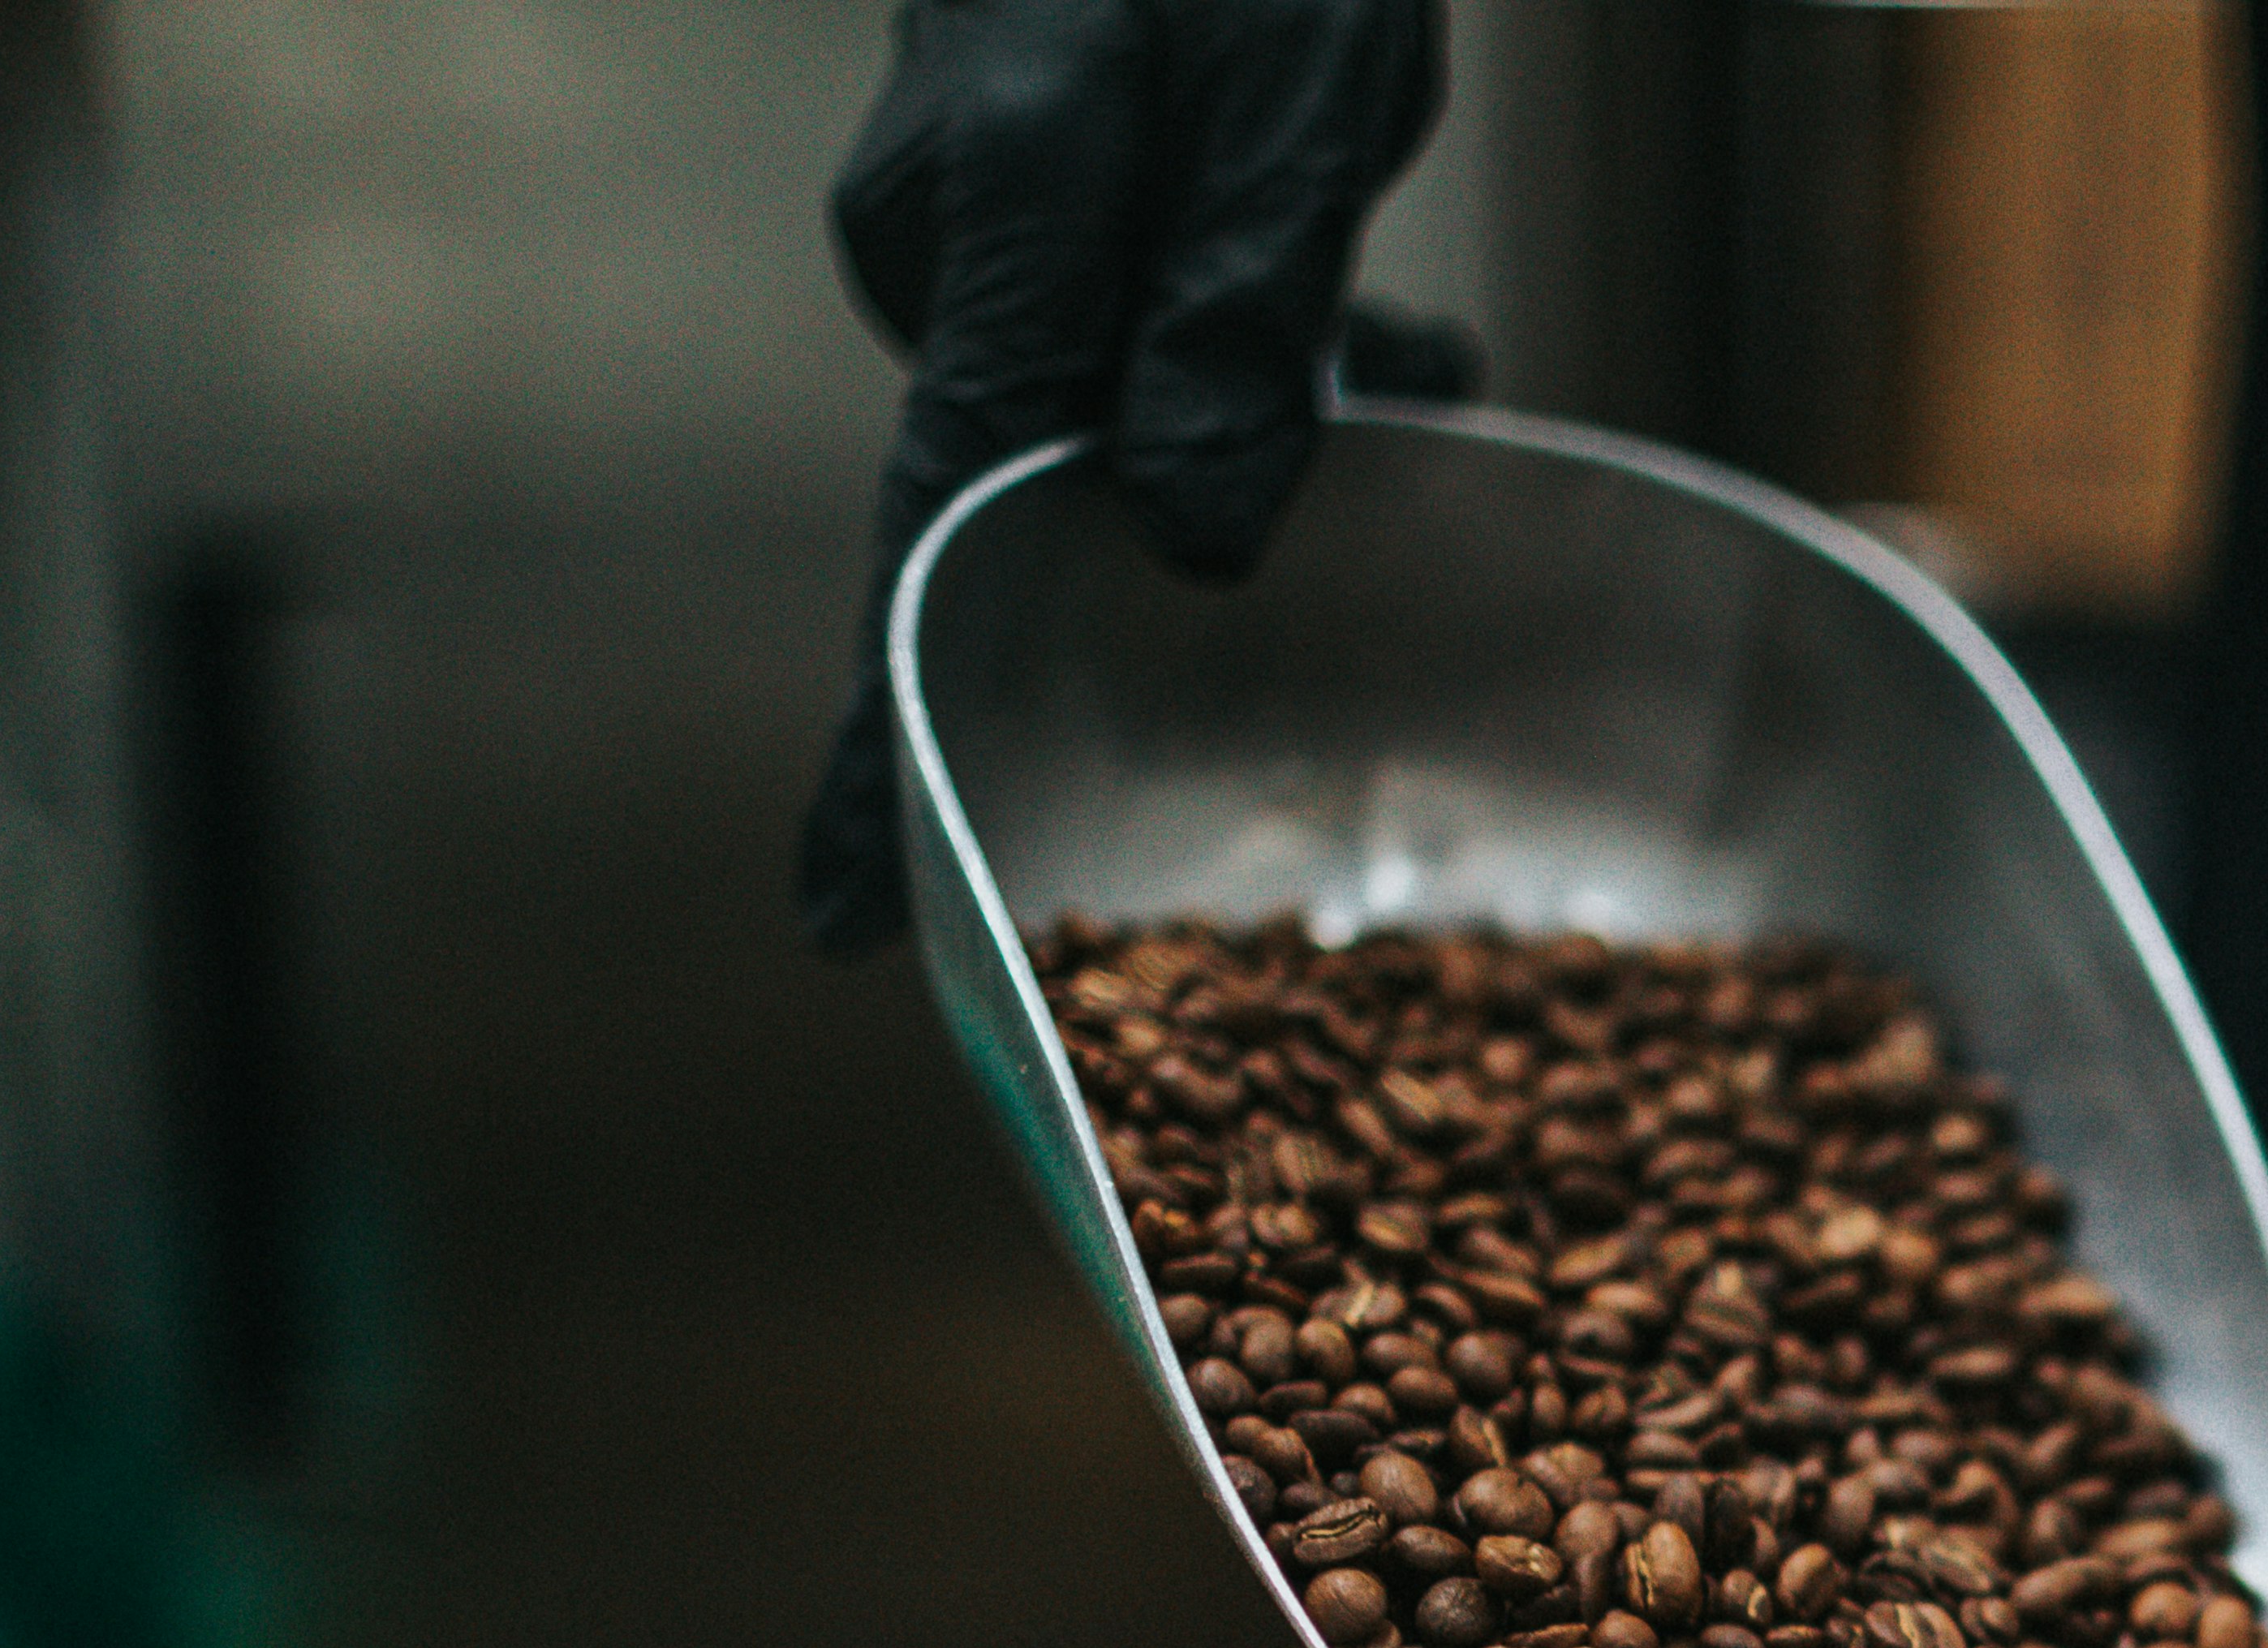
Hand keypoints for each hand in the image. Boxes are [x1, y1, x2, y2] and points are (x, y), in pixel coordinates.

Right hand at [800, 0, 1445, 953]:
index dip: (891, 742)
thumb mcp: (1278, 114)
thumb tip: (1190, 539)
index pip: (934, 547)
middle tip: (1314, 590)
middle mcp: (975, 258)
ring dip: (1288, 423)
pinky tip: (1413, 330)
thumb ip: (1233, 326)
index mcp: (993, 246)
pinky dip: (1296, 346)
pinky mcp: (1086, 191)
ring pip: (1151, 410)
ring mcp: (1020, 226)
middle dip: (1198, 544)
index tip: (851, 913)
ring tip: (1415, 348)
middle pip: (1060, 494)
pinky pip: (1182, 329)